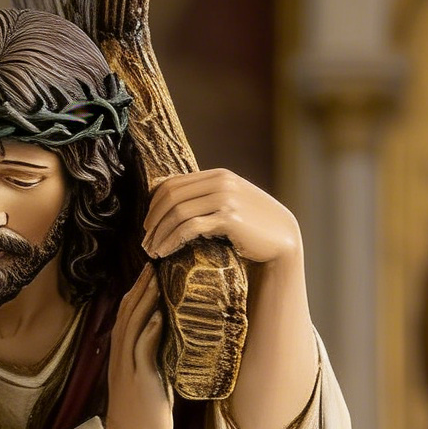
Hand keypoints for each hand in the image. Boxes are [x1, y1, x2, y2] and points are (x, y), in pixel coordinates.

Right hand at [103, 265, 173, 428]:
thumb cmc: (142, 415)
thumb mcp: (150, 380)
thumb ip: (156, 359)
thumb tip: (175, 342)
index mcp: (122, 355)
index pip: (127, 316)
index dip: (137, 293)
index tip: (151, 273)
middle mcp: (120, 356)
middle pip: (127, 313)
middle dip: (140, 287)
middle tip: (154, 263)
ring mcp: (127, 366)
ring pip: (132, 325)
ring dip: (145, 301)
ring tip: (157, 279)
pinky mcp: (138, 379)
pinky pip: (142, 349)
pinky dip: (150, 330)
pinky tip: (160, 314)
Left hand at [142, 170, 300, 266]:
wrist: (282, 240)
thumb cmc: (253, 227)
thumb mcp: (230, 204)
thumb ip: (208, 198)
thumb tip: (174, 205)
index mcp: (218, 175)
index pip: (173, 183)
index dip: (154, 205)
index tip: (148, 225)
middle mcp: (221, 182)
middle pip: (171, 196)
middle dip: (153, 220)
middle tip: (145, 242)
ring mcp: (226, 199)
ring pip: (178, 212)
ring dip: (159, 233)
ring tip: (152, 251)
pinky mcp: (229, 219)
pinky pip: (190, 228)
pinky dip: (172, 240)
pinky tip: (165, 253)